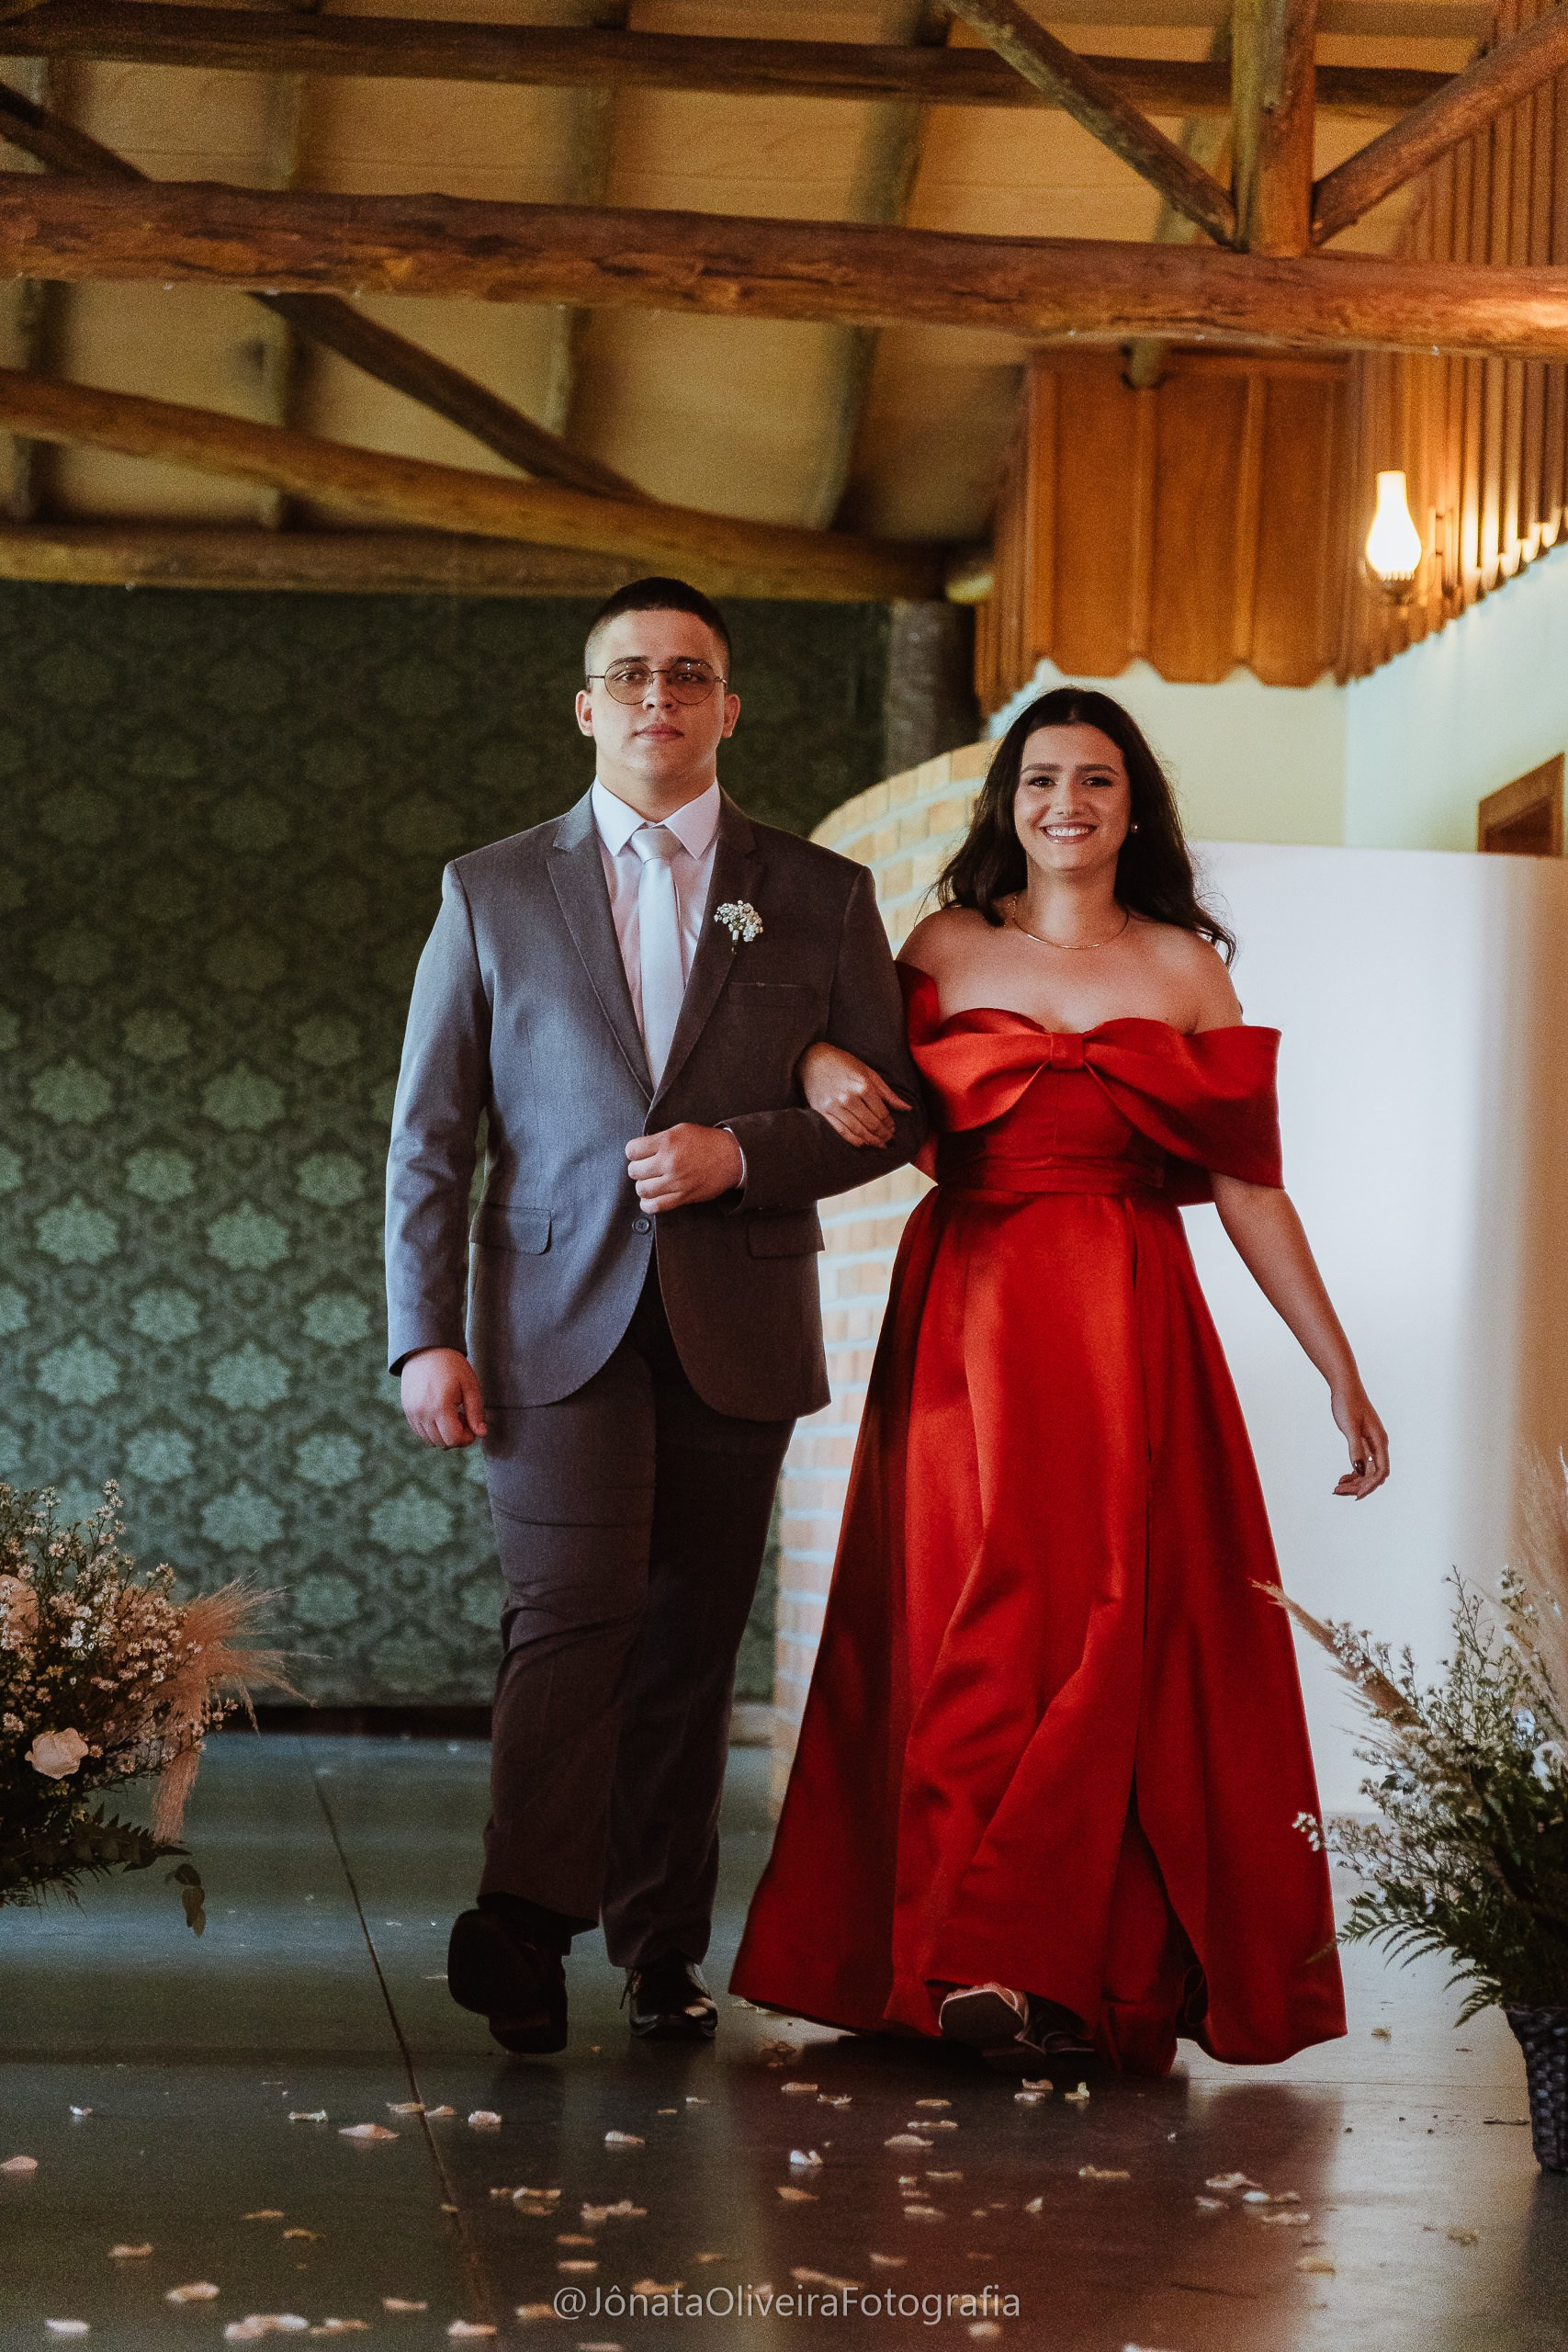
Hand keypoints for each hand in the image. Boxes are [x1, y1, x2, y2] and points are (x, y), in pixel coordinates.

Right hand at [401, 1347, 486, 1447]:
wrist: (426, 1350)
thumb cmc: (452, 1366)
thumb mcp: (469, 1386)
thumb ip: (475, 1412)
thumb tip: (481, 1434)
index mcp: (439, 1407)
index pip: (453, 1440)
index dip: (467, 1438)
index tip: (473, 1424)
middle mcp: (422, 1413)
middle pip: (442, 1443)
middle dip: (457, 1436)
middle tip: (464, 1417)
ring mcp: (412, 1413)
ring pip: (431, 1441)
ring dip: (444, 1434)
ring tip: (452, 1414)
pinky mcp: (408, 1411)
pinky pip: (421, 1433)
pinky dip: (433, 1430)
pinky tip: (441, 1413)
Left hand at [626, 1123, 744, 1211]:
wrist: (731, 1157)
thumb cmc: (705, 1142)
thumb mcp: (680, 1130)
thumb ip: (658, 1139)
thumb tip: (639, 1151)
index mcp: (667, 1142)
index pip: (632, 1150)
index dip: (634, 1152)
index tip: (640, 1154)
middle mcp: (670, 1162)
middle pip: (634, 1171)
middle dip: (638, 1169)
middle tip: (647, 1168)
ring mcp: (676, 1181)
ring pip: (642, 1190)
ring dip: (643, 1186)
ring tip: (651, 1182)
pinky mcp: (683, 1197)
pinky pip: (656, 1206)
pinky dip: (648, 1204)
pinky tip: (650, 1199)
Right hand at [798, 1042, 911, 1147]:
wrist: (812, 1060)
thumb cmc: (843, 1063)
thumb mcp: (868, 1072)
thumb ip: (887, 1093)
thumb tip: (907, 1108)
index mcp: (863, 1086)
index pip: (882, 1113)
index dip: (890, 1124)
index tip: (893, 1129)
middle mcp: (849, 1098)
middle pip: (872, 1124)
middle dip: (884, 1135)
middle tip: (889, 1141)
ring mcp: (835, 1106)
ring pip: (858, 1131)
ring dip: (872, 1141)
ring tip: (880, 1145)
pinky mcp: (823, 1112)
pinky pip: (842, 1132)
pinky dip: (854, 1140)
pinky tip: (863, 1143)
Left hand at [1330, 1380, 1388, 1497]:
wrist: (1345, 1388)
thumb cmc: (1348, 1403)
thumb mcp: (1350, 1426)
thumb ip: (1355, 1448)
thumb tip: (1358, 1469)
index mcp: (1380, 1441)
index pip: (1381, 1470)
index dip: (1371, 1485)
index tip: (1357, 1495)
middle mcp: (1379, 1444)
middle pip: (1374, 1474)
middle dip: (1359, 1485)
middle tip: (1338, 1490)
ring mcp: (1371, 1444)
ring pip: (1367, 1471)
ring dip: (1355, 1481)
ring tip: (1337, 1488)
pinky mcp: (1363, 1442)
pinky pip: (1362, 1463)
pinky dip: (1353, 1472)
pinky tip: (1342, 1477)